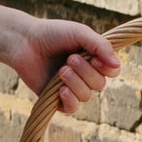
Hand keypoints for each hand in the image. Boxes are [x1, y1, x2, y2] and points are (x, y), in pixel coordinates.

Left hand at [5, 19, 121, 113]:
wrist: (25, 42)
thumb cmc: (53, 34)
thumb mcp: (80, 33)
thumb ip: (101, 46)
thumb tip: (117, 65)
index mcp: (94, 59)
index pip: (112, 71)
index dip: (107, 68)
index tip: (95, 59)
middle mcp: (85, 75)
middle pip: (100, 85)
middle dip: (86, 72)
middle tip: (69, 59)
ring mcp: (72, 88)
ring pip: (86, 96)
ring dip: (75, 82)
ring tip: (61, 70)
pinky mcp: (56, 99)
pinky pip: (72, 108)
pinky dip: (69, 99)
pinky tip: (61, 89)